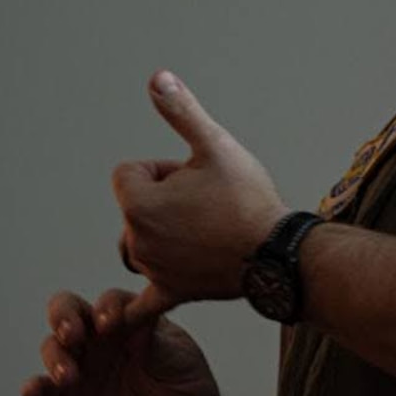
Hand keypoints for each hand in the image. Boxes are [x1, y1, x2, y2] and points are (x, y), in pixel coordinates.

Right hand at [20, 286, 221, 395]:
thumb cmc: (186, 386)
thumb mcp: (178, 358)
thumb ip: (155, 339)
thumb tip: (138, 315)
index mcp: (129, 318)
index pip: (110, 301)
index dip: (107, 308)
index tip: (111, 324)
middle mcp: (100, 336)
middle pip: (69, 311)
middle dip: (64, 316)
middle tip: (73, 334)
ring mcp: (82, 365)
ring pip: (53, 347)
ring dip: (55, 357)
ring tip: (69, 377)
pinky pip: (45, 390)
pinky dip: (33, 390)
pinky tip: (30, 395)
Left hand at [113, 71, 287, 306]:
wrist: (279, 254)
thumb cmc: (248, 198)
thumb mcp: (214, 145)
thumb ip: (180, 111)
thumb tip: (156, 76)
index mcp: (139, 204)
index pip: (130, 173)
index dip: (161, 168)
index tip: (196, 177)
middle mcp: (138, 241)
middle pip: (134, 208)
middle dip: (162, 200)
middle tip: (207, 204)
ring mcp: (154, 270)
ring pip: (141, 243)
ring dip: (161, 234)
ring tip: (204, 231)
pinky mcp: (173, 292)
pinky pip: (144, 304)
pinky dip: (134, 308)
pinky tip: (117, 318)